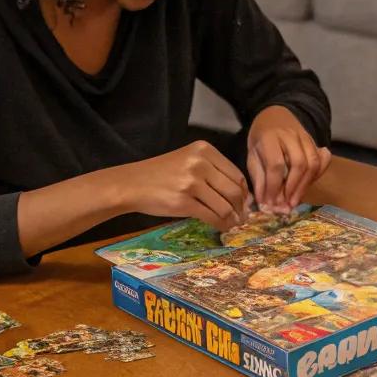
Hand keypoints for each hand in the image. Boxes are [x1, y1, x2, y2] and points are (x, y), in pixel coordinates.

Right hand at [114, 141, 249, 228]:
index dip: (244, 192)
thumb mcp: (188, 161)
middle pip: (234, 190)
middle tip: (242, 217)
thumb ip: (213, 171)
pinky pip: (212, 216)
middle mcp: (200, 163)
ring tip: (233, 223)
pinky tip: (222, 227)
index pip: (236, 174)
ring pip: (225, 205)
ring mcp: (192, 182)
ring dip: (233, 218)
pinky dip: (221, 224)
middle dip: (241, 207)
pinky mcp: (184, 202)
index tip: (244, 203)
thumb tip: (241, 195)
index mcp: (204, 150)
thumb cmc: (161, 174)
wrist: (131, 184)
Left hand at [247, 106, 330, 211]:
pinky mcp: (315, 142)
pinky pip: (323, 159)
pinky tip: (308, 184)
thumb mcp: (252, 156)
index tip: (271, 203)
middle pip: (299, 163)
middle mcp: (290, 135)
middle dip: (293, 188)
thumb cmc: (260, 138)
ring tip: (295, 200)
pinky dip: (318, 174)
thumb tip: (265, 203)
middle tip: (286, 205)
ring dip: (305, 185)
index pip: (276, 164)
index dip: (274, 186)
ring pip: (313, 162)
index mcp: (270, 137)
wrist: (274, 115)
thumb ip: (259, 178)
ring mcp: (305, 137)